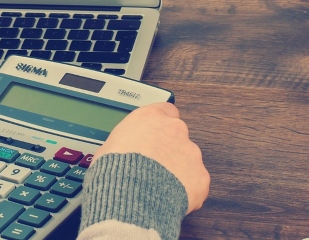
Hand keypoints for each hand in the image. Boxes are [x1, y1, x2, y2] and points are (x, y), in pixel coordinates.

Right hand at [93, 102, 209, 213]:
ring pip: (188, 160)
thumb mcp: (108, 147)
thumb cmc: (115, 170)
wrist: (130, 195)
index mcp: (151, 118)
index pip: (165, 110)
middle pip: (177, 136)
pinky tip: (169, 197)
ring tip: (158, 186)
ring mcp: (191, 153)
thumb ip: (124, 143)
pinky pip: (195, 182)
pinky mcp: (200, 176)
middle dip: (168, 149)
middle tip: (153, 166)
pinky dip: (185, 190)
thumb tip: (121, 152)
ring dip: (177, 170)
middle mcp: (174, 130)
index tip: (155, 134)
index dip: (160, 125)